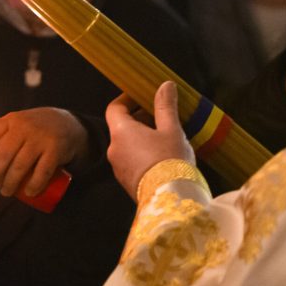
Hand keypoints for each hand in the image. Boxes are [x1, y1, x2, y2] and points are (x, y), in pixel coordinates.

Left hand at [0, 107, 87, 197]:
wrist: (67, 123)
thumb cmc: (34, 128)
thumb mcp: (18, 122)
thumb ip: (2, 132)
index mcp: (11, 119)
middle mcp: (24, 127)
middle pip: (2, 154)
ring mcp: (40, 138)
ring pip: (20, 166)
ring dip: (10, 183)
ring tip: (7, 191)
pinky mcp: (55, 149)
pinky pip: (42, 172)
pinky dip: (33, 185)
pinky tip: (29, 192)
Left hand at [106, 82, 192, 201]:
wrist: (170, 200)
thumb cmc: (170, 161)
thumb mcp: (171, 130)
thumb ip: (166, 106)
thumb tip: (165, 86)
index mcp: (121, 132)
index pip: (114, 108)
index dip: (126, 99)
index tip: (141, 95)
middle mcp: (114, 149)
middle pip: (122, 126)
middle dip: (140, 118)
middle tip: (160, 115)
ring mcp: (118, 168)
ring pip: (127, 144)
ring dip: (143, 137)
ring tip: (166, 136)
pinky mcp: (127, 182)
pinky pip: (131, 160)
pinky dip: (143, 153)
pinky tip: (163, 155)